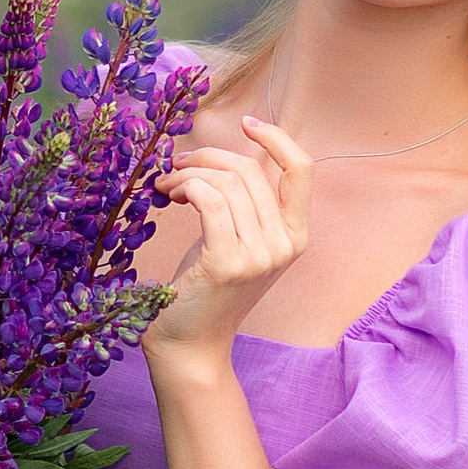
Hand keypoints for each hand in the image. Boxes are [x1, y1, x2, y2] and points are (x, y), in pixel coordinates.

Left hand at [146, 115, 311, 367]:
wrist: (190, 344)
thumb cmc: (205, 289)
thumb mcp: (235, 240)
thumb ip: (244, 205)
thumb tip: (219, 158)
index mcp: (295, 236)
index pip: (301, 170)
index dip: (276, 139)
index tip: (246, 123)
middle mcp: (285, 245)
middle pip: (250, 171)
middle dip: (207, 158)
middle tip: (174, 166)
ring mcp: (260, 255)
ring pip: (226, 183)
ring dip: (187, 173)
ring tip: (166, 185)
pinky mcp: (229, 263)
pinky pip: (209, 201)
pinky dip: (185, 187)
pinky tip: (168, 195)